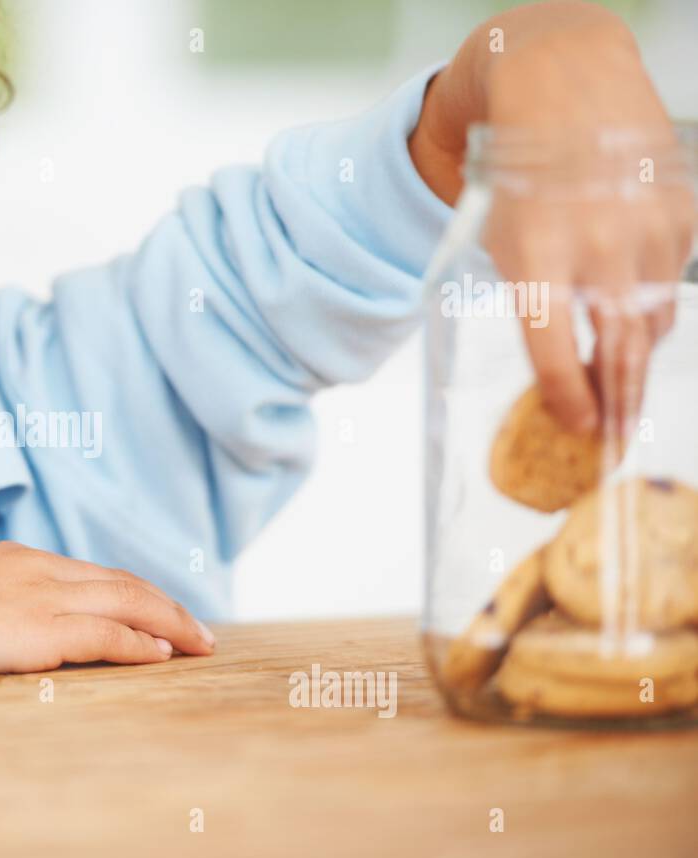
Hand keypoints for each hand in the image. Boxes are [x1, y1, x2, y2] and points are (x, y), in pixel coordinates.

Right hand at [0, 541, 215, 672]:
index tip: (158, 611)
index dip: (132, 593)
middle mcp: (39, 570)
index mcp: (17, 559)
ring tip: (200, 645)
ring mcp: (40, 597)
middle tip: (200, 631)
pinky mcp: (37, 630)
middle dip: (167, 607)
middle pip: (123, 583)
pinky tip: (162, 656)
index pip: (92, 575)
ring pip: (128, 603)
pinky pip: (107, 634)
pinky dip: (141, 644)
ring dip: (170, 624)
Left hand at [411, 1, 694, 437]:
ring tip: (626, 400)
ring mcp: (645, 232)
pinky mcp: (679, 217)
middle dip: (618, 405)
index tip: (576, 428)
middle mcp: (595, 249)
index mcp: (535, 257)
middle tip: (614, 443)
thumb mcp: (504, 242)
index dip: (566, 396)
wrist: (561, 88)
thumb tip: (566, 368)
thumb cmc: (519, 177)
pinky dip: (652, 306)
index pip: (551, 348)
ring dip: (639, 365)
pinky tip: (635, 317)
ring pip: (652, 322)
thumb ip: (534, 300)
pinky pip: (670, 282)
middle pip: (618, 350)